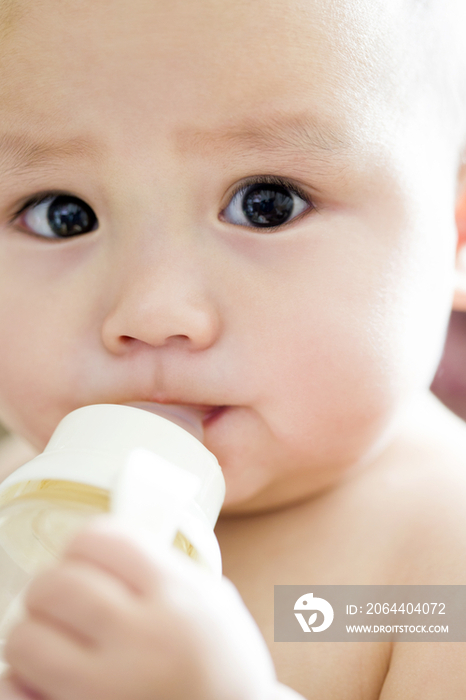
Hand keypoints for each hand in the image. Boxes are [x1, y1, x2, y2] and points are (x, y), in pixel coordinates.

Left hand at [1, 517, 276, 699]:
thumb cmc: (226, 667)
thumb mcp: (214, 599)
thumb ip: (165, 566)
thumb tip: (105, 543)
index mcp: (177, 595)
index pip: (102, 540)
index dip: (84, 542)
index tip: (82, 554)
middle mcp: (143, 637)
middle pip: (56, 585)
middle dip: (49, 586)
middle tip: (60, 598)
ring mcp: (110, 688)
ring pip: (26, 637)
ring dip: (33, 632)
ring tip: (53, 640)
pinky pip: (15, 692)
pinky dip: (20, 681)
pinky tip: (46, 679)